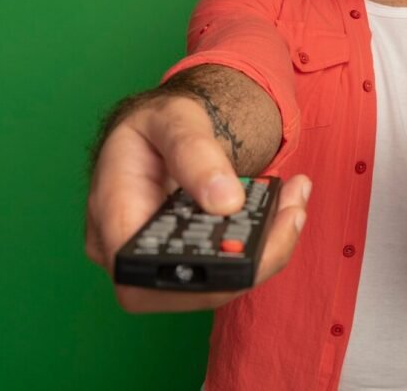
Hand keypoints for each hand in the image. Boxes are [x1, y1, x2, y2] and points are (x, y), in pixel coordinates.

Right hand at [84, 95, 310, 311]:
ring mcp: (158, 260)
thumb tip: (227, 201)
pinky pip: (227, 269)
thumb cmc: (158, 123)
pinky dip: (264, 245)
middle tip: (291, 213)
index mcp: (111, 209)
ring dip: (265, 252)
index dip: (189, 273)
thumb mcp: (174, 119)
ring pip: (214, 284)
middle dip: (248, 261)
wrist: (166, 128)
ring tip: (295, 202)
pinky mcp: (189, 261)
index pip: (137, 267)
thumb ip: (195, 152)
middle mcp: (127, 247)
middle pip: (184, 287)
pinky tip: (288, 208)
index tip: (244, 243)